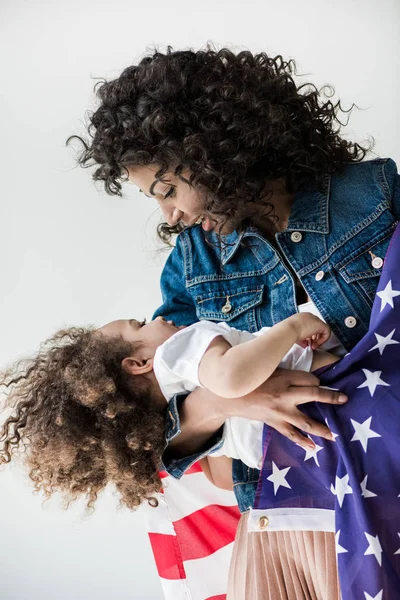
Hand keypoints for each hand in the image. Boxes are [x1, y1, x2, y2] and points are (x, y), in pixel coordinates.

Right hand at [228, 368, 346, 449]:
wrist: (229, 397)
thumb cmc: (250, 380)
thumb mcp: (268, 369)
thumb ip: (286, 372)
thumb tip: (304, 375)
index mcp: (284, 377)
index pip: (309, 378)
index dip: (318, 381)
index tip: (321, 383)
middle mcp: (285, 394)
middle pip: (314, 394)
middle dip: (331, 397)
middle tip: (344, 399)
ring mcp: (281, 411)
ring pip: (306, 421)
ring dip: (322, 429)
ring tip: (335, 435)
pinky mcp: (275, 422)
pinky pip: (291, 434)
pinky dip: (303, 442)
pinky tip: (313, 448)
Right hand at [288, 313, 330, 349]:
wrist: (288, 330)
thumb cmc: (288, 333)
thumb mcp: (295, 335)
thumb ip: (302, 339)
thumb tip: (306, 344)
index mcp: (302, 317)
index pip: (309, 326)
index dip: (309, 335)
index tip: (307, 342)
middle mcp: (309, 316)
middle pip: (316, 327)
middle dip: (314, 337)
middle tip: (311, 344)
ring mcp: (315, 319)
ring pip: (322, 329)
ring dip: (318, 339)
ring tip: (313, 346)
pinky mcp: (320, 324)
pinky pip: (326, 332)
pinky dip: (323, 340)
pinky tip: (316, 344)